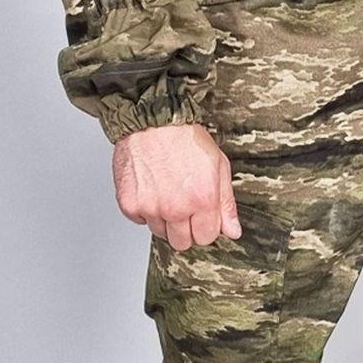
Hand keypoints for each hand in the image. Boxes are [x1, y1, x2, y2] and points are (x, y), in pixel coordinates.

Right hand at [112, 123, 241, 249]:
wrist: (152, 120)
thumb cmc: (184, 137)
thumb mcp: (218, 165)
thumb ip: (227, 203)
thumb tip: (232, 231)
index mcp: (202, 200)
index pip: (206, 238)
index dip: (205, 226)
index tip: (202, 215)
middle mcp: (175, 208)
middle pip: (181, 242)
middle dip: (185, 229)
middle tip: (183, 205)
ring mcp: (150, 208)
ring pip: (160, 232)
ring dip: (164, 219)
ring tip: (166, 191)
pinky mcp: (129, 204)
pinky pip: (139, 220)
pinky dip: (144, 209)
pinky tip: (151, 189)